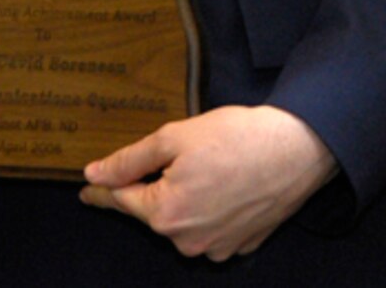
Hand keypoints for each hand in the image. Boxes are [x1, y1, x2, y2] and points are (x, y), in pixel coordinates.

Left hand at [79, 104, 336, 261]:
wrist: (298, 149)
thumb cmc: (237, 138)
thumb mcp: (175, 136)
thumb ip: (131, 159)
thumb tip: (95, 174)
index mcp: (166, 213)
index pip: (122, 201)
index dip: (103, 191)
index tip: (87, 190)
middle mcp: (188, 240)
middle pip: (156, 212)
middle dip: (158, 185)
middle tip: (181, 154)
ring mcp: (217, 248)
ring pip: (185, 220)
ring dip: (187, 197)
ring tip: (212, 166)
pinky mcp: (241, 245)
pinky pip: (213, 228)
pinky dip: (213, 208)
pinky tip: (228, 184)